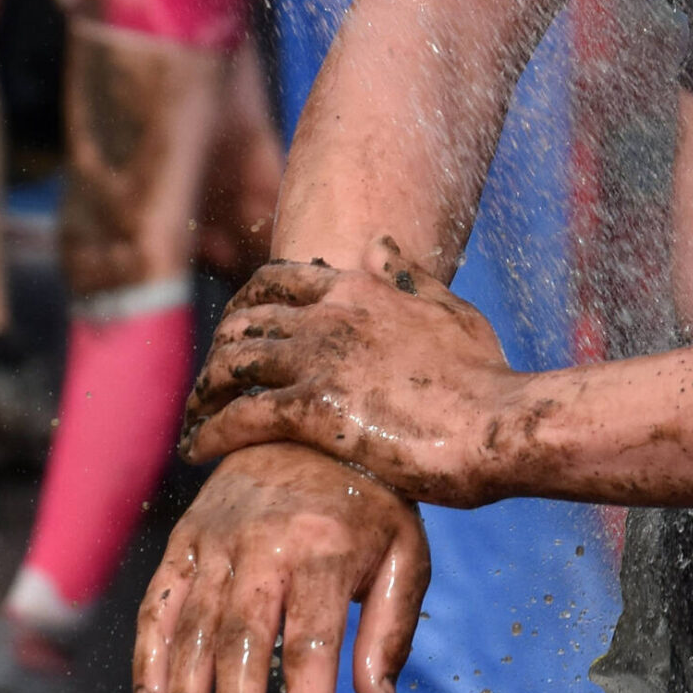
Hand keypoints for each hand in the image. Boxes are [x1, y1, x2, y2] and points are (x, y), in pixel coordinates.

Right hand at [132, 442, 429, 692]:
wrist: (307, 422)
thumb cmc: (366, 501)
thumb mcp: (404, 551)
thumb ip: (390, 628)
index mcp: (325, 548)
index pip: (313, 640)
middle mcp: (264, 542)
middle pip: (244, 637)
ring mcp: (218, 538)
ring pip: (196, 625)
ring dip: (187, 692)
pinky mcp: (186, 537)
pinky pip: (159, 599)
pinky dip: (149, 652)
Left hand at [180, 239, 521, 506]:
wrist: (499, 424)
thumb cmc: (485, 377)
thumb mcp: (450, 311)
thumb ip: (407, 276)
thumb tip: (375, 242)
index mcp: (360, 289)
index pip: (278, 280)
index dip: (245, 303)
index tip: (233, 329)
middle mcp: (331, 316)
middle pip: (244, 321)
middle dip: (217, 349)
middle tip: (207, 382)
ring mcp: (320, 361)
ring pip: (232, 364)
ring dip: (203, 390)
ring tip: (193, 417)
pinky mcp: (315, 411)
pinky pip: (241, 415)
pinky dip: (210, 431)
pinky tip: (197, 450)